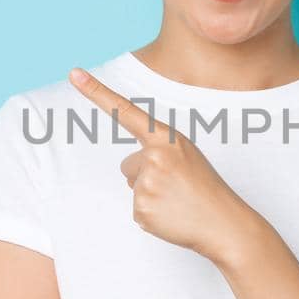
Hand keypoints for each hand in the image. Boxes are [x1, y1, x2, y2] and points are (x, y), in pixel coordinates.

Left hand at [69, 66, 262, 264]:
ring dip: (150, 194)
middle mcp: (153, 156)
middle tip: (176, 186)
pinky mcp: (141, 209)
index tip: (74, 74)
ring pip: (132, 186)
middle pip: (128, 164)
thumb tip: (131, 169)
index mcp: (167, 137)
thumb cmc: (206, 189)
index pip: (126, 110)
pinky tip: (171, 215)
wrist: (224, 224)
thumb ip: (159, 151)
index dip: (97, 92)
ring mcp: (146, 183)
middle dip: (145, 176)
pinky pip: (136, 207)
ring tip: (176, 201)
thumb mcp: (187, 156)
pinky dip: (151, 214)